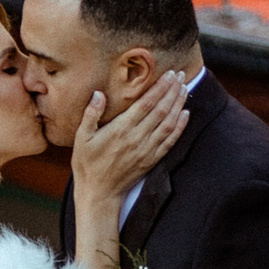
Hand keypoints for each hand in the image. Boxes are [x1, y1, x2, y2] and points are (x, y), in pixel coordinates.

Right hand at [72, 64, 192, 268]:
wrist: (99, 194)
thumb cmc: (87, 165)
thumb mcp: (82, 138)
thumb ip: (91, 115)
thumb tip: (98, 94)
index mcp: (120, 130)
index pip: (146, 104)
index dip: (159, 88)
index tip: (168, 74)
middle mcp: (137, 139)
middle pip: (161, 110)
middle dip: (172, 91)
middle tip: (180, 75)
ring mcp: (146, 150)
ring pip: (168, 124)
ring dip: (178, 105)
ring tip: (184, 88)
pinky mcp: (152, 160)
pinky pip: (170, 141)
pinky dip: (180, 127)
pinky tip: (186, 114)